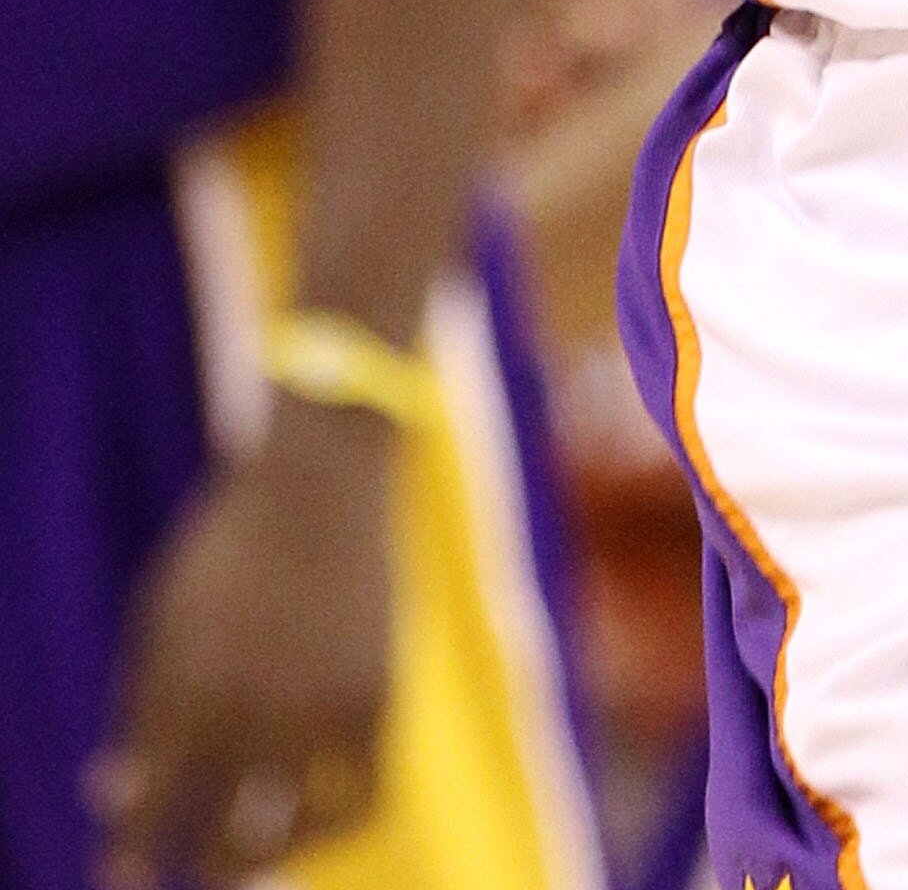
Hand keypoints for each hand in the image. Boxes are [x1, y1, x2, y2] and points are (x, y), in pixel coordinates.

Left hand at [90, 406, 392, 887]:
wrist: (321, 481)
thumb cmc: (228, 552)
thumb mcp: (160, 621)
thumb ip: (139, 710)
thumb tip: (110, 799)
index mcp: (181, 691)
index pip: (147, 814)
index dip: (132, 861)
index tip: (127, 882)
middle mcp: (248, 709)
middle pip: (219, 838)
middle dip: (207, 865)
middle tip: (202, 870)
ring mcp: (316, 706)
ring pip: (285, 832)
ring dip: (263, 858)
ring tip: (252, 860)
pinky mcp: (374, 698)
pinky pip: (357, 799)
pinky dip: (334, 826)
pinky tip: (315, 823)